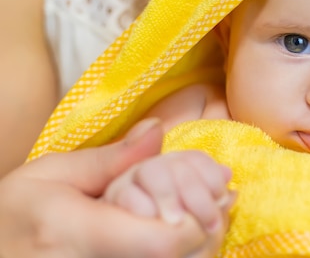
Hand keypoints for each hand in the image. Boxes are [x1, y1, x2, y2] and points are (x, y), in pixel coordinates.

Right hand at [0, 119, 219, 257]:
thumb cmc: (14, 216)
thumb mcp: (50, 174)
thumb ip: (110, 159)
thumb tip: (159, 132)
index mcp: (78, 235)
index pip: (162, 242)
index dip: (195, 220)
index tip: (210, 194)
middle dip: (207, 231)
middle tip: (220, 202)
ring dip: (200, 246)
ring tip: (204, 216)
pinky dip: (182, 256)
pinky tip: (181, 236)